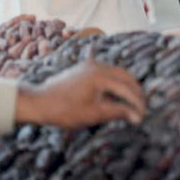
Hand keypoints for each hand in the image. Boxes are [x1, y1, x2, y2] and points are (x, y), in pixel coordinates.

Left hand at [15, 59, 144, 128]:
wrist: (37, 103)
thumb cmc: (64, 110)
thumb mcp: (94, 114)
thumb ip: (117, 112)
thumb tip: (137, 116)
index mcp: (102, 76)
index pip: (126, 89)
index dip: (136, 103)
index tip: (142, 115)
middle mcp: (98, 66)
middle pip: (125, 76)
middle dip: (135, 91)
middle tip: (141, 106)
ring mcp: (89, 65)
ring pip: (115, 71)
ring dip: (124, 83)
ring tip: (130, 97)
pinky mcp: (82, 67)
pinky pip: (99, 64)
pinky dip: (108, 72)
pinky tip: (103, 63)